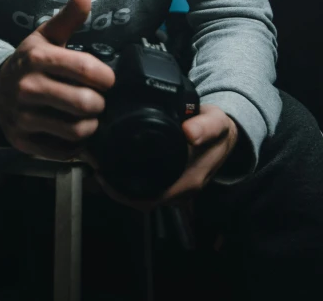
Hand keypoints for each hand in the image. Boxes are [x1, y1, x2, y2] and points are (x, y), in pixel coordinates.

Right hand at [0, 0, 114, 160]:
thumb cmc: (29, 63)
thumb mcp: (45, 36)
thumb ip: (68, 17)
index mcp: (38, 58)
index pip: (86, 69)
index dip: (106, 77)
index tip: (107, 80)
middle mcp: (28, 88)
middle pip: (85, 103)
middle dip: (100, 103)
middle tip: (98, 100)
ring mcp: (24, 117)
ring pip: (77, 130)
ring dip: (91, 125)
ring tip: (88, 116)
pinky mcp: (23, 141)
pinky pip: (63, 151)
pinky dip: (75, 146)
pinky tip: (73, 132)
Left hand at [92, 104, 238, 212]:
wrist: (228, 134)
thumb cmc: (220, 129)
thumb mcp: (216, 122)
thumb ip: (205, 127)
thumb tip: (189, 133)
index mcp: (188, 181)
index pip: (150, 198)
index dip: (123, 192)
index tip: (102, 175)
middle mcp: (180, 191)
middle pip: (141, 200)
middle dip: (115, 189)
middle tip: (94, 167)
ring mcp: (176, 189)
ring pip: (142, 196)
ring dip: (120, 186)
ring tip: (99, 166)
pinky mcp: (172, 181)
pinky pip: (146, 187)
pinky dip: (129, 180)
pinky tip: (116, 165)